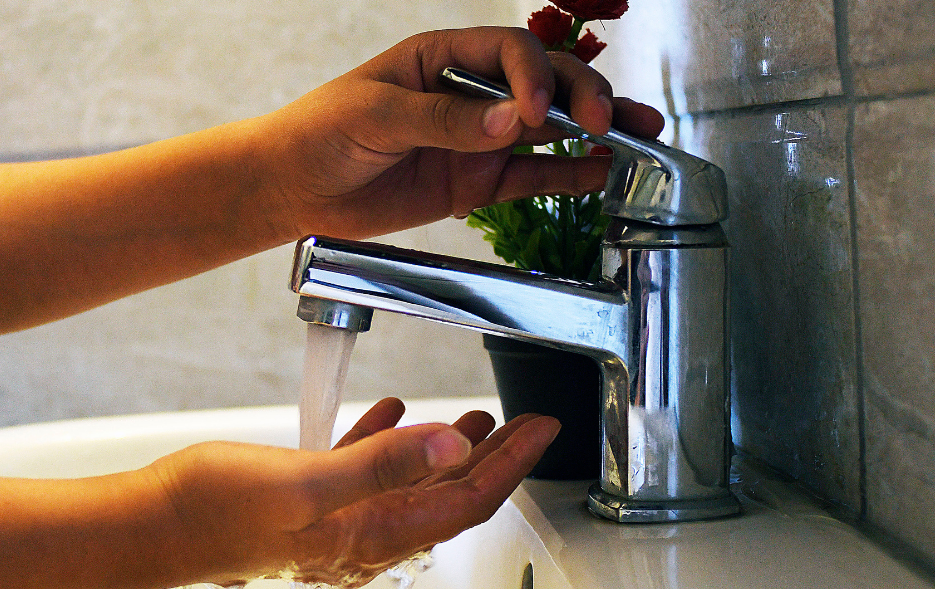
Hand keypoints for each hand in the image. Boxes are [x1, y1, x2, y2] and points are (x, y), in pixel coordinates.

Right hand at [147, 398, 558, 586]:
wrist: (150, 524)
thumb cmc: (213, 511)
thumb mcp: (305, 484)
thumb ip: (382, 464)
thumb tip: (453, 449)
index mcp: (372, 534)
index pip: (465, 502)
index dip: (511, 465)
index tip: (542, 430)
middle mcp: (361, 536)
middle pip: (447, 497)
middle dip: (492, 460)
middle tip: (523, 426)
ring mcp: (334, 521)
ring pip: (411, 486)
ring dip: (447, 453)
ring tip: (474, 423)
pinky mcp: (306, 502)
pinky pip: (364, 473)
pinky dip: (388, 444)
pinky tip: (390, 416)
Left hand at [257, 26, 664, 241]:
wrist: (294, 189)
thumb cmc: (320, 132)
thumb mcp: (376, 115)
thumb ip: (443, 120)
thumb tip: (509, 121)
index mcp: (444, 58)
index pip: (510, 53)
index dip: (533, 77)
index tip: (537, 111)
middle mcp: (470, 94)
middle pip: (544, 86)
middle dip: (584, 98)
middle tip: (608, 122)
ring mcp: (478, 140)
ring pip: (550, 131)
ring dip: (595, 134)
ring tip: (640, 139)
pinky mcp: (476, 184)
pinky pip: (532, 178)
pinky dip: (569, 178)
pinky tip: (603, 175)